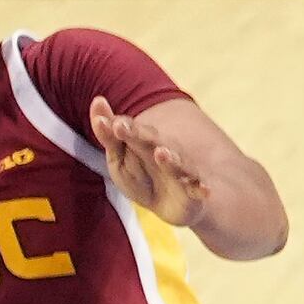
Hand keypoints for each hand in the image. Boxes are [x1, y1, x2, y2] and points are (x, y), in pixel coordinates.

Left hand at [89, 97, 208, 227]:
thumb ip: (108, 134)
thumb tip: (97, 100)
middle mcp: (163, 151)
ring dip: (170, 158)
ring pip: (176, 163)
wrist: (169, 203)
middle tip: (124, 128)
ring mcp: (179, 171)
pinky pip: (197, 189)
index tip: (112, 123)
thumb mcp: (119, 159)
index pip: (131, 131)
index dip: (122, 127)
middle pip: (152, 141)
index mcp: (142, 142)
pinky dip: (202, 189)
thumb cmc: (141, 176)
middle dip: (140, 135)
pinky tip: (205, 190)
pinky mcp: (192, 191)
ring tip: (161, 153)